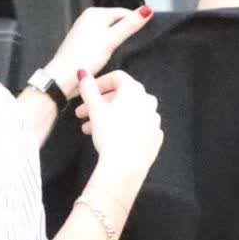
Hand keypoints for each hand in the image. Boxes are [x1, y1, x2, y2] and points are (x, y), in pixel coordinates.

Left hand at [47, 5, 153, 98]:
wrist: (63, 77)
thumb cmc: (84, 58)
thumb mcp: (111, 40)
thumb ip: (130, 25)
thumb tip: (147, 10)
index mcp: (95, 13)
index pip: (123, 12)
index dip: (135, 21)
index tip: (146, 32)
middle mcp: (88, 18)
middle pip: (116, 21)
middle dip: (125, 32)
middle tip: (132, 46)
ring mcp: (85, 31)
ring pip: (109, 32)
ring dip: (117, 41)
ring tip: (119, 52)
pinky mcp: (83, 43)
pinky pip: (102, 41)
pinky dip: (108, 47)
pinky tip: (107, 57)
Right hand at [78, 71, 162, 192]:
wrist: (125, 166)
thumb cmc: (110, 133)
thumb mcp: (94, 108)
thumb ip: (88, 88)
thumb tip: (83, 73)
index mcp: (135, 90)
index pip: (117, 77)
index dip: (99, 83)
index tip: (87, 92)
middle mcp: (148, 102)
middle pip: (122, 96)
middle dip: (100, 103)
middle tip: (83, 114)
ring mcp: (154, 121)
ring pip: (129, 113)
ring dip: (110, 117)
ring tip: (91, 129)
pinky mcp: (155, 137)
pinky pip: (139, 127)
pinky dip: (126, 128)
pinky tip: (114, 136)